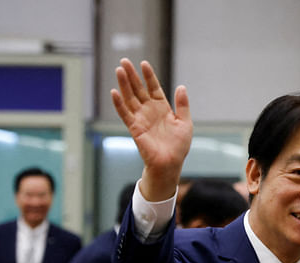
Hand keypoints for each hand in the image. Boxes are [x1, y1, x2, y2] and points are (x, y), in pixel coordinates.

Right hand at [110, 58, 192, 200]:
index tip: (144, 63)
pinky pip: (125, 114)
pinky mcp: (135, 128)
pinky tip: (114, 92)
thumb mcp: (185, 122)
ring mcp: (141, 118)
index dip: (149, 76)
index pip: (153, 88)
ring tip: (119, 70)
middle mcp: (150, 111)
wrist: (171, 163)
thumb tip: (181, 87)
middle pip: (138, 89)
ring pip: (130, 98)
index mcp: (162, 108)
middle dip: (132, 76)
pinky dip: (119, 104)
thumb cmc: (179, 146)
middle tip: (124, 61)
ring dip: (124, 85)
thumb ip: (182, 105)